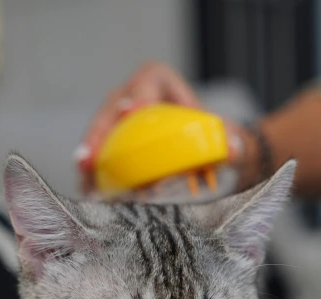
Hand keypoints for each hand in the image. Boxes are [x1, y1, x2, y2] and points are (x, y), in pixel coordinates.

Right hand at [74, 61, 244, 192]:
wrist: (203, 155)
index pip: (145, 87)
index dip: (137, 98)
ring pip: (98, 138)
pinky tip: (90, 194)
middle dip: (100, 135)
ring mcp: (116, 123)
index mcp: (156, 81)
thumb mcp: (224, 137)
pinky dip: (95, 178)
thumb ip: (232, 142)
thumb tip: (234, 150)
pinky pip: (99, 160)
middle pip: (110, 113)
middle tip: (91, 156)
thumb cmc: (211, 138)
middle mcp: (129, 96)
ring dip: (91, 161)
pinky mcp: (111, 147)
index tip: (132, 111)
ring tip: (85, 181)